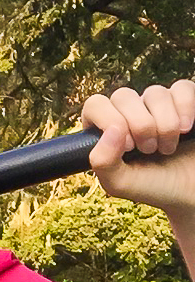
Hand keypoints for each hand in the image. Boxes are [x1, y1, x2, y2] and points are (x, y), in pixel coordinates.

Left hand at [82, 80, 194, 217]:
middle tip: (149, 150)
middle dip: (139, 126)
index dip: (109, 120)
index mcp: (108, 129)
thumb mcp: (120, 183)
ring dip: (165, 124)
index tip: (128, 146)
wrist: (190, 193)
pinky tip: (186, 129)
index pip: (95, 104)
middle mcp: (131, 113)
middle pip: (123, 96)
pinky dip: (185, 107)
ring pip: (154, 93)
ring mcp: (159, 106)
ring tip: (168, 148)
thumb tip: (112, 129)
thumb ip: (102, 161)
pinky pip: (182, 88)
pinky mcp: (186, 103)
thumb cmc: (154, 187)